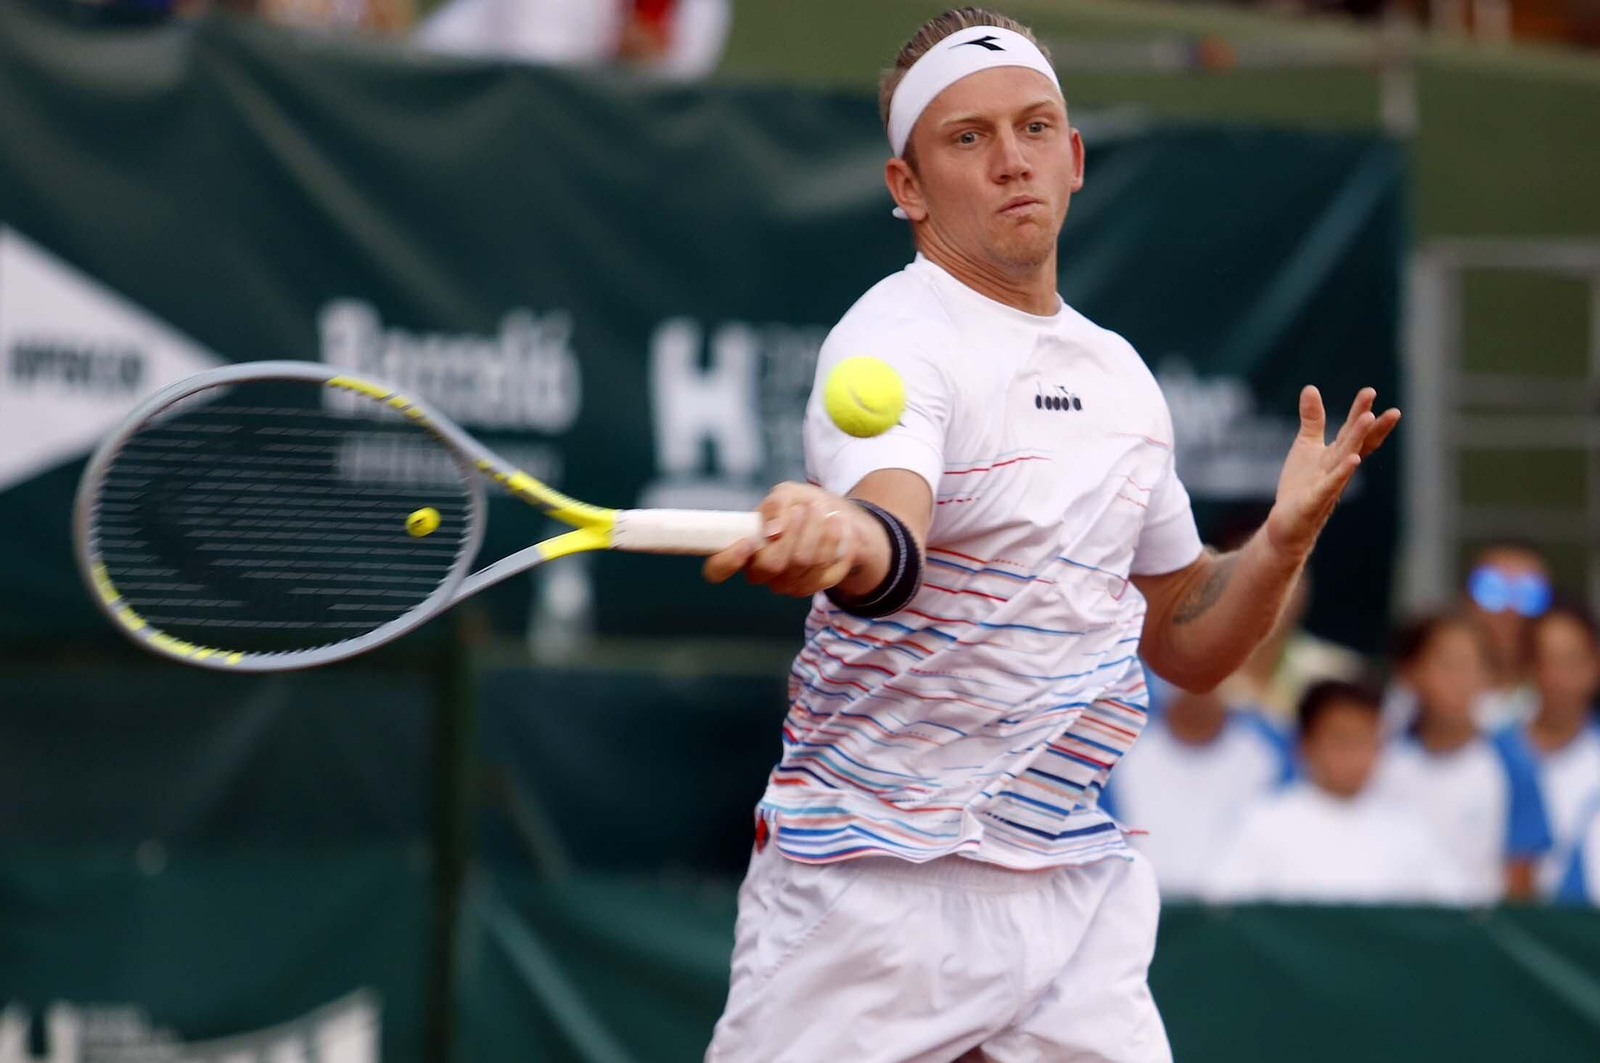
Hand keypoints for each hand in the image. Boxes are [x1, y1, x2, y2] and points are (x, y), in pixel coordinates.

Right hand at [702, 482, 862, 596]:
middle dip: (793, 531)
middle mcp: (760, 572)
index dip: (728, 561)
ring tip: (824, 510)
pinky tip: (837, 525)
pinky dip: (835, 541)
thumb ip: (775, 507)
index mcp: (741, 549)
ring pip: (803, 563)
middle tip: (805, 508)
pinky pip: (826, 569)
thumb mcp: (785, 495)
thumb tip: (771, 531)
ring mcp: (786, 584)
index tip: (748, 542)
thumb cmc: (800, 505)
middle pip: (771, 564)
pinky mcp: (813, 586)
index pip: (717, 569)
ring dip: (818, 531)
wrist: (835, 518)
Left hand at [1264, 386, 1399, 559]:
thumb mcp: (1306, 446)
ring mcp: (1329, 485)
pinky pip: (1330, 485)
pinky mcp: (1314, 501)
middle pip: (1355, 443)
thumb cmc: (1302, 484)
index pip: (1353, 432)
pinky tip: (1353, 460)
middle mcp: (1338, 469)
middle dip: (1368, 424)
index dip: (1362, 413)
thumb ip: (1313, 419)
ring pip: (1347, 460)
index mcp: (1337, 455)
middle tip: (1385, 406)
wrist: (1287, 523)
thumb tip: (1311, 387)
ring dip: (1358, 440)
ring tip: (1369, 419)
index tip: (1371, 391)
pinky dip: (1342, 473)